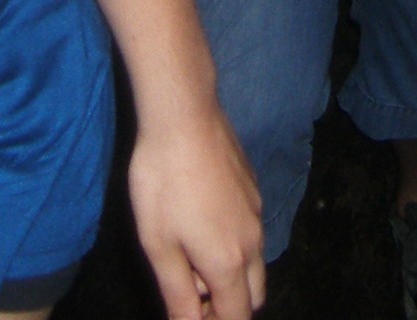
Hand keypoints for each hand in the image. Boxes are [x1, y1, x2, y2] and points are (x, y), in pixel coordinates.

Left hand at [128, 101, 264, 317]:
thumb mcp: (159, 246)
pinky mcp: (254, 188)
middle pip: (254, 295)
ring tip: (190, 248)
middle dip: (228, 303)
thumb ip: (177, 293)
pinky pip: (251, 231)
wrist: (184, 117)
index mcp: (229, 263)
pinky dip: (233, 242)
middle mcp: (253, 242)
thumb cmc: (163, 184)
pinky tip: (201, 215)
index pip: (238, 317)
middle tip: (188, 286)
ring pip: (255, 262)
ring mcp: (257, 212)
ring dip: (230, 273)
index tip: (187, 311)